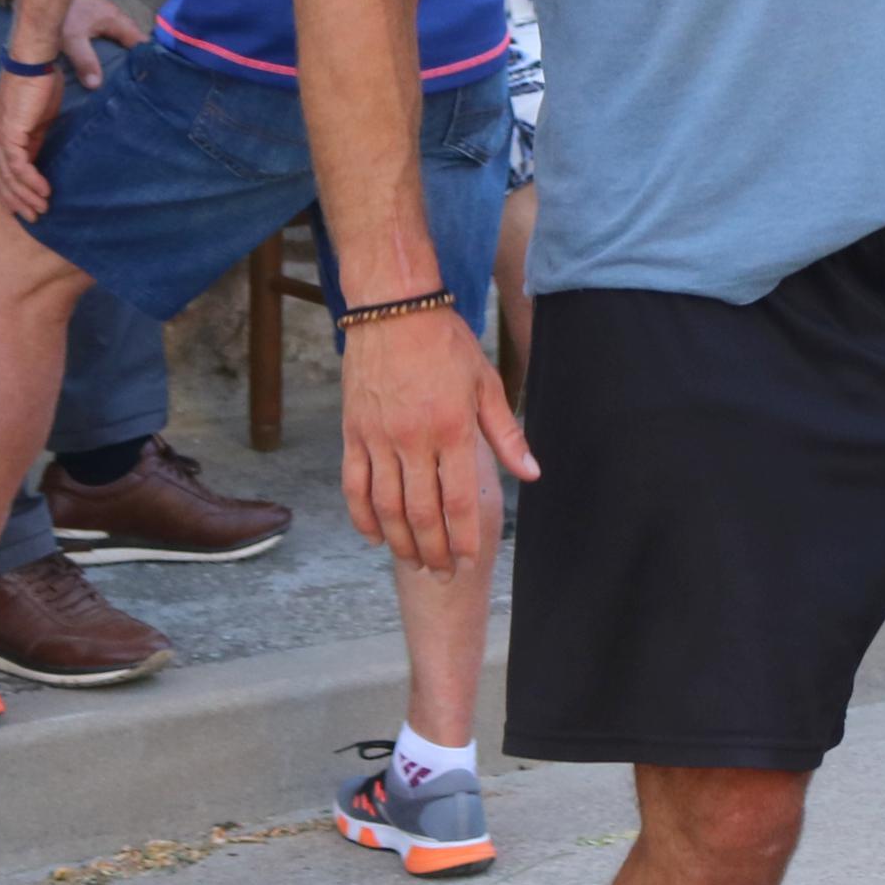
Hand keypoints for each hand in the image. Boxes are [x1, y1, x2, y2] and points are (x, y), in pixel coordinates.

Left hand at [0, 65, 64, 220]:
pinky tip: (43, 191)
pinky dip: (30, 181)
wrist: (34, 61)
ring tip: (42, 209)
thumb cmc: (39, 83)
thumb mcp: (37, 119)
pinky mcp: (10, 133)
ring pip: (7, 176)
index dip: (10, 191)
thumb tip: (36, 161)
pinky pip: (17, 165)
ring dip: (25, 196)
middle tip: (33, 217)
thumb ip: (33, 140)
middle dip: (15, 201)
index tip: (25, 206)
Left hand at [56, 0, 146, 86]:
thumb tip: (97, 85)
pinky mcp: (90, 12)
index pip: (139, 38)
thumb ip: (86, 62)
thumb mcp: (72, 41)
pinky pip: (107, 29)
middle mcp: (112, 13)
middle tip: (135, 74)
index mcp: (114, 19)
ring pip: (118, 31)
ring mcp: (101, 11)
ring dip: (121, 46)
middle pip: (130, 35)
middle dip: (134, 52)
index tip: (147, 72)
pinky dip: (109, 41)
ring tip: (121, 67)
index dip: (145, 54)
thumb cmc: (61, 14)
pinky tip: (102, 51)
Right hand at [341, 305, 536, 573]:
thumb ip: (507, 434)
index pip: (458, 501)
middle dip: (434, 552)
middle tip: (443, 574)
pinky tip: (375, 537)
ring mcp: (378, 438)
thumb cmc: (446, 344)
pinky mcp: (353, 433)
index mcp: (451, 429)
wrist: (393, 309)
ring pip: (386, 506)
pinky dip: (362, 517)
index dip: (463, 538)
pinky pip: (353, 486)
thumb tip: (531, 474)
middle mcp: (412, 440)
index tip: (469, 560)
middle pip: (421, 513)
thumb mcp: (487, 383)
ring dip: (400, 542)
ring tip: (414, 563)